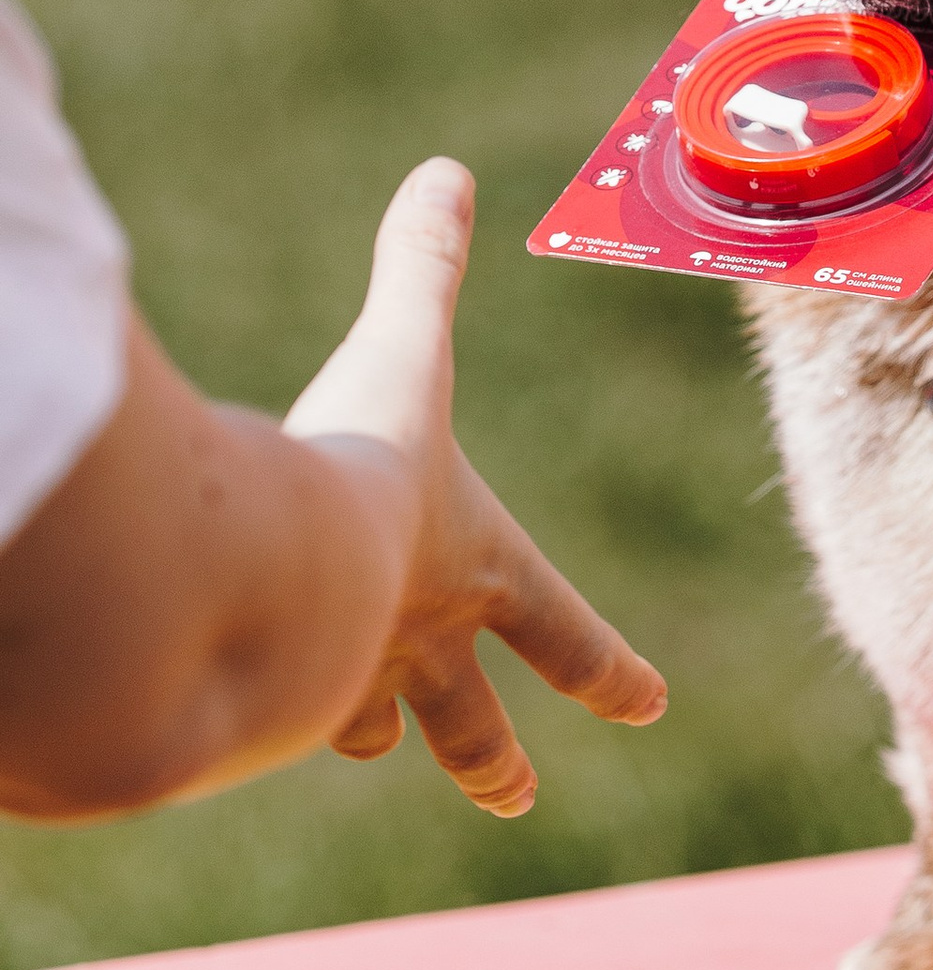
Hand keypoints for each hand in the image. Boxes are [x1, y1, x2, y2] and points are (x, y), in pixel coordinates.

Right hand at [285, 159, 666, 815]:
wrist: (269, 564)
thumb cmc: (359, 461)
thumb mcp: (399, 347)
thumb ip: (422, 265)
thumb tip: (446, 173)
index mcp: (487, 574)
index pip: (571, 635)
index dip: (613, 670)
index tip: (649, 704)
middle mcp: (427, 646)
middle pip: (476, 729)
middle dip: (496, 764)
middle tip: (517, 796)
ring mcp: (349, 687)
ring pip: (367, 729)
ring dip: (369, 733)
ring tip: (366, 745)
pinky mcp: (270, 709)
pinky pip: (277, 716)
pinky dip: (269, 710)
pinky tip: (248, 709)